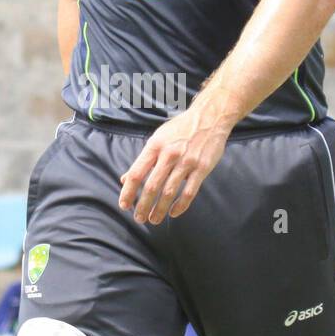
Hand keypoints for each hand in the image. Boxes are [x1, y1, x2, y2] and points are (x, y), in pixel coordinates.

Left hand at [118, 105, 229, 223]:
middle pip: (151, 186)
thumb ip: (143, 160)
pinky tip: (173, 213)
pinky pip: (189, 192)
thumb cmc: (180, 128)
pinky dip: (180, 206)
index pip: (136, 173)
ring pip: (169, 192)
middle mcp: (169, 154)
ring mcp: (186, 162)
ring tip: (153, 220)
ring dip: (159, 209)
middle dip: (143, 206)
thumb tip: (125, 179)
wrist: (210, 116)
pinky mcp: (202, 168)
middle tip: (138, 219)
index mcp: (155, 146)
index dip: (128, 192)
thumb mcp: (158, 138)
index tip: (124, 205)